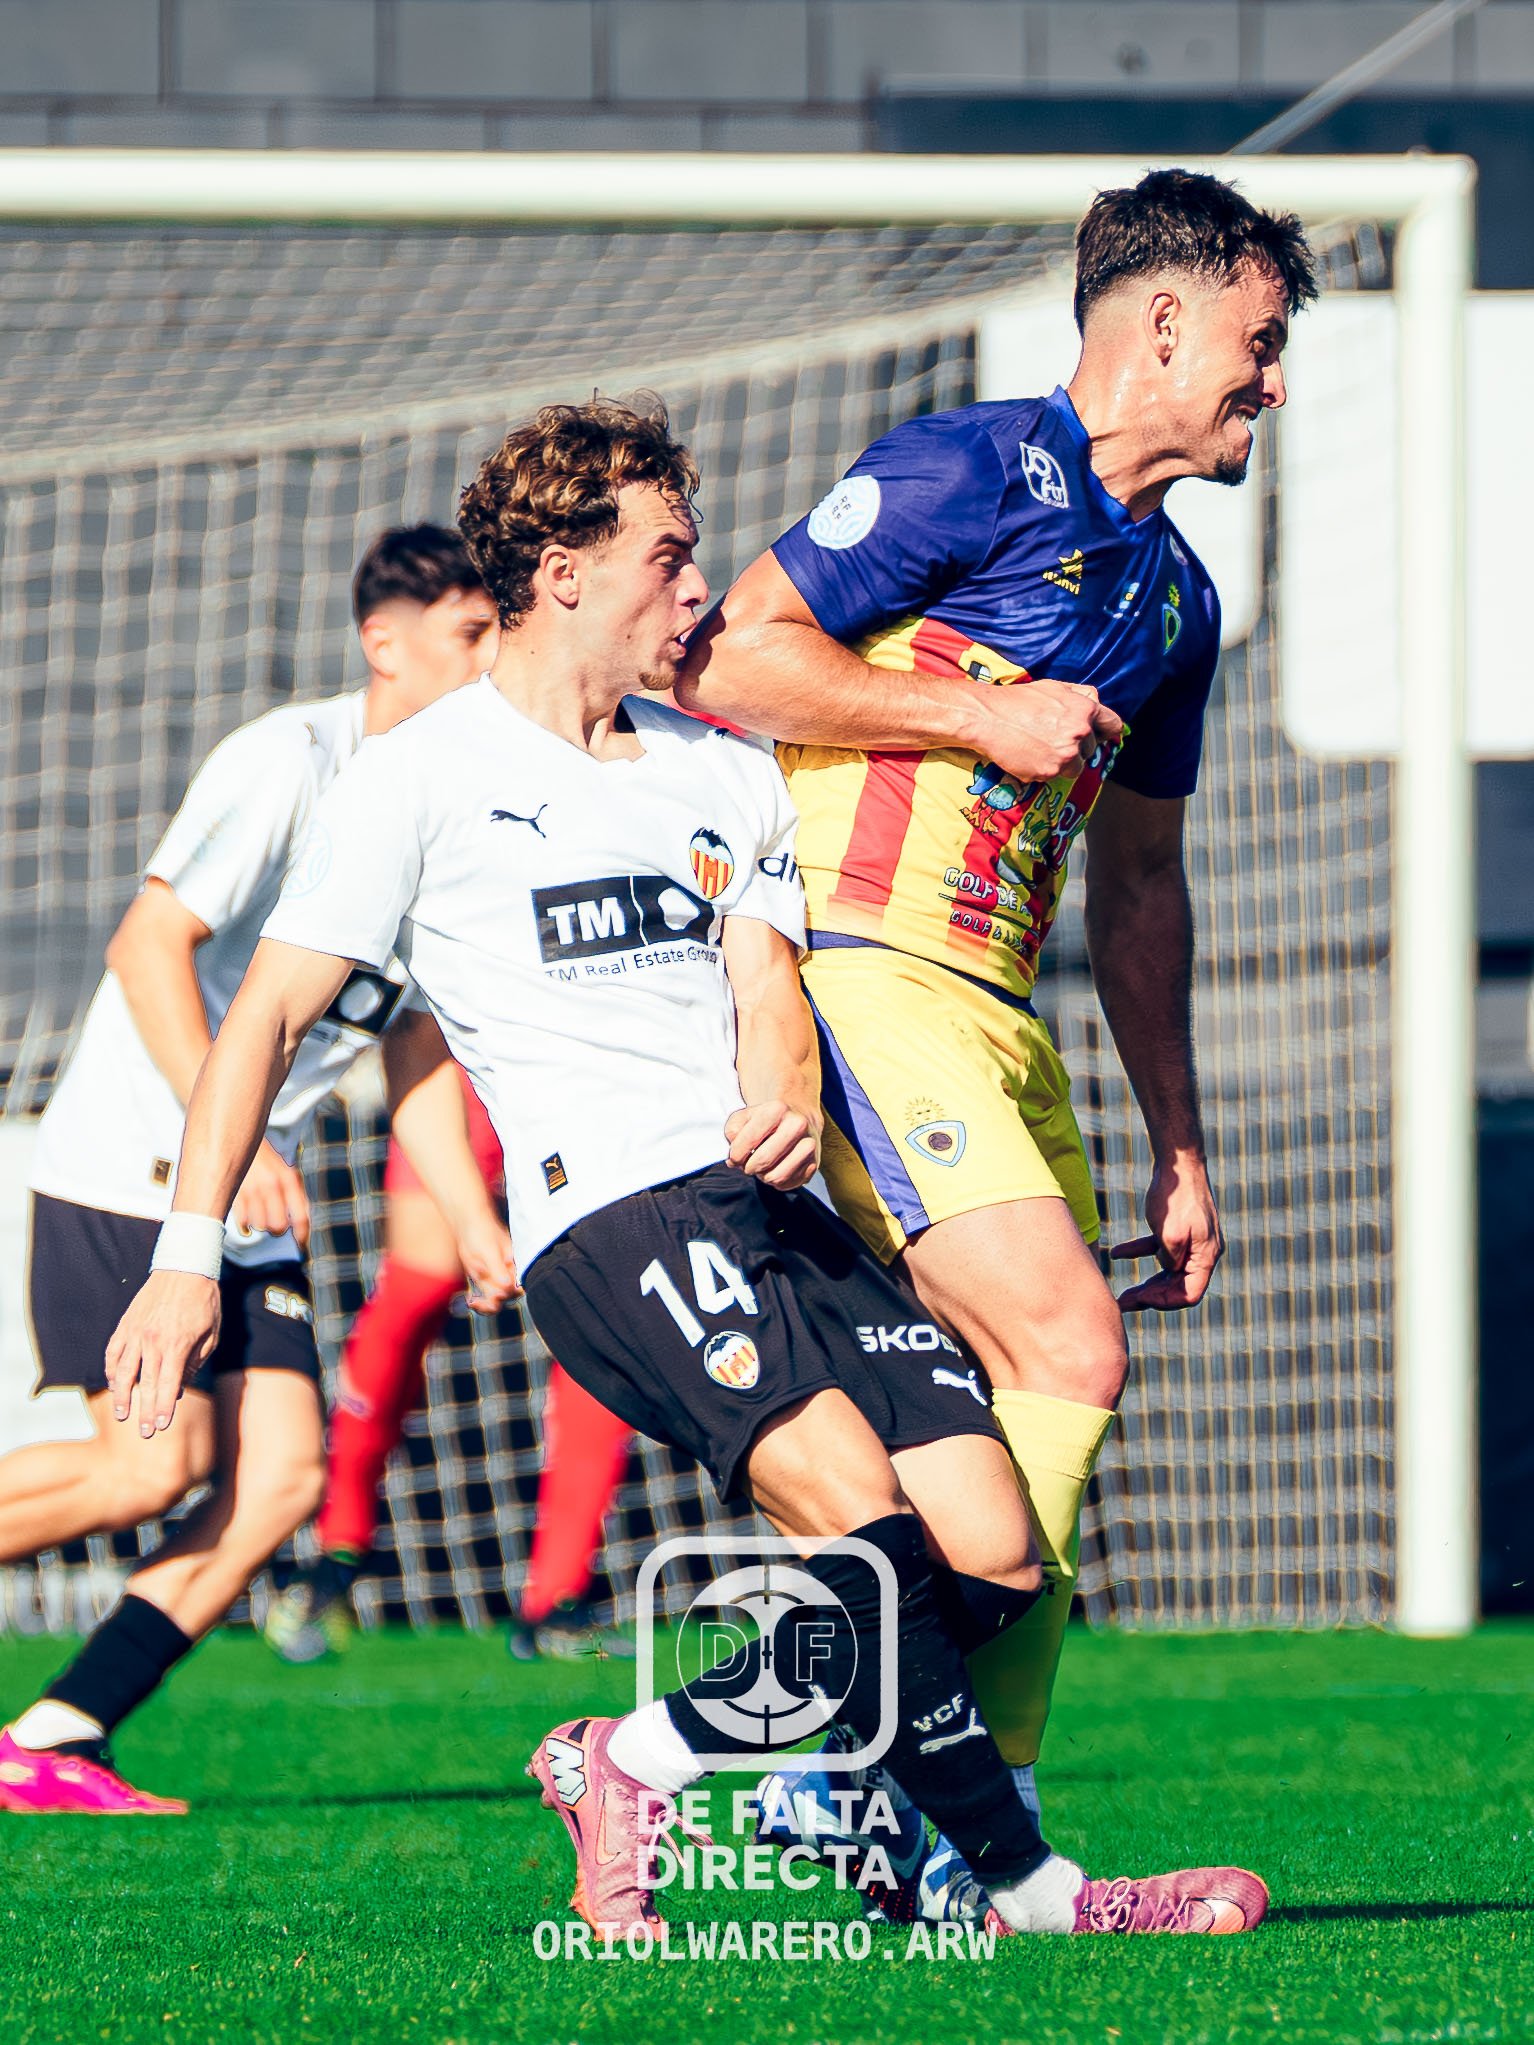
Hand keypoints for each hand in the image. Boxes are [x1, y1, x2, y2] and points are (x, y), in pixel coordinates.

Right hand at [105, 1270, 221, 1435]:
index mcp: (177, 1344)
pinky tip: (112, 1384)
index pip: (168, 1385)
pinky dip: (110, 1370)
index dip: (164, 1407)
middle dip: (145, 1411)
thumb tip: (181, 1387)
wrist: (184, 1266)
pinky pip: (113, 1352)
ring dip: (121, 1396)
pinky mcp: (125, 1324)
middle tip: (145, 1433)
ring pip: (122, 1371)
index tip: (160, 1426)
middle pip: (146, 1384)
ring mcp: (135, 1332)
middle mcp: (153, 1341)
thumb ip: (196, 1363)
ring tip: (122, 1415)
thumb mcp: (211, 1334)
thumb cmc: (204, 1301)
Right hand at [232, 1140, 310, 1250]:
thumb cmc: (266, 1161)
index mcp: (289, 1179)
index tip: (301, 1246)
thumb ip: (295, 1196)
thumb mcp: (286, 1172)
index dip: (302, 1236)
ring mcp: (252, 1190)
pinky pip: (243, 1222)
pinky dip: (245, 1223)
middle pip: (278, 1227)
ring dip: (260, 1224)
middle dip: (277, 1229)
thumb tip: (301, 1227)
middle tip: (273, 1222)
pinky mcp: (235, 1193)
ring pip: (260, 1226)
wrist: (238, 1137)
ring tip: (258, 1212)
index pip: (301, 1216)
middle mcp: (272, 1185)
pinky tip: (246, 1214)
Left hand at [455, 1214, 521, 1311]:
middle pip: (506, 1297)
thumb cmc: (483, 1232)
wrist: (468, 1224)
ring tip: (474, 1303)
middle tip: (480, 1303)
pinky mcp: (482, 1279)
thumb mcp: (490, 1250)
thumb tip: (508, 1286)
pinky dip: (477, 1300)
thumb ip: (498, 1268)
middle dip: (495, 1303)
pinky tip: (470, 1300)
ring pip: (494, 1299)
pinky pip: (482, 1295)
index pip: (517, 1288)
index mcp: (514, 1267)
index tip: (497, 1296)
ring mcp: (494, 1277)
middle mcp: (506, 1274)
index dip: (508, 1295)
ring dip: (485, 1305)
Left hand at [725, 1101, 819, 1189]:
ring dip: (763, 1177)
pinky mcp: (815, 1163)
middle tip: (748, 1164)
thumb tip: (734, 1158)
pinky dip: (776, 1182)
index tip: (735, 1156)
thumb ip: (732, 1132)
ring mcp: (809, 1144)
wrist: (799, 1118)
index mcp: (777, 1109)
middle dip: (749, 1167)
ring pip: (776, 1177)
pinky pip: (788, 1184)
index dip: (736, 1155)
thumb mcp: (744, 1117)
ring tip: (762, 1167)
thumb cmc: (767, 1120)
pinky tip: (775, 1169)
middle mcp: (798, 1125)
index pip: (748, 1141)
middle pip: (763, 1161)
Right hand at [974, 677, 1123, 783]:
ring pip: (1076, 766)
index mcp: (1085, 709)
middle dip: (1076, 746)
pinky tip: (1029, 755)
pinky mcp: (1050, 771)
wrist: (988, 718)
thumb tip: (1097, 703)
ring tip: (1040, 747)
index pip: (1113, 725)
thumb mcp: (1054, 687)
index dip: (1105, 731)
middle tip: (1051, 738)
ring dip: (1063, 761)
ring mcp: (1066, 754)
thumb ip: (1080, 695)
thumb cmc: (1019, 700)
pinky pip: (1055, 776)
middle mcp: (1080, 732)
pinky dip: (1045, 769)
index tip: (1098, 735)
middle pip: (1091, 749)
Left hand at [1111, 1156, 1223, 1312]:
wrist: (1178, 1162)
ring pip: (1167, 1271)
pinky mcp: (1177, 1228)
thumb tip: (1167, 1273)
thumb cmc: (1176, 1196)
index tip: (1141, 1300)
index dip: (1166, 1302)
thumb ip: (1170, 1260)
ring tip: (1122, 1293)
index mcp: (1206, 1256)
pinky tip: (1117, 1253)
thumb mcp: (1170, 1235)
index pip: (1190, 1294)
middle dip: (1151, 1297)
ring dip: (1146, 1282)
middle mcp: (1202, 1251)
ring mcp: (1191, 1240)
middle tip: (1123, 1304)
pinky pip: (1158, 1248)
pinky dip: (1139, 1252)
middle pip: (1178, 1286)